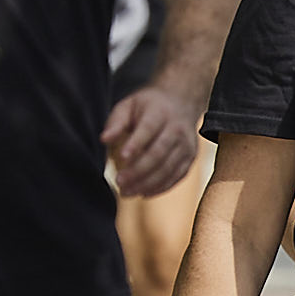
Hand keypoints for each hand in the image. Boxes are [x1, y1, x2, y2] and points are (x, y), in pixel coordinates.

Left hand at [102, 83, 202, 197]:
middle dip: (138, 171)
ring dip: (147, 183)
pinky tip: (143, 193)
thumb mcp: (129, 105)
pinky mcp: (190, 158)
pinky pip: (176, 177)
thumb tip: (104, 139)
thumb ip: (116, 122)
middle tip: (120, 182)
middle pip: (159, 153)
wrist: (182, 102)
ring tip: (127, 192)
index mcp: (160, 112)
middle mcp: (177, 129)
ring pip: (168, 169)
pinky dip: (160, 188)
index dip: (136, 144)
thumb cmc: (149, 106)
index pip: (148, 129)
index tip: (122, 158)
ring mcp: (186, 145)